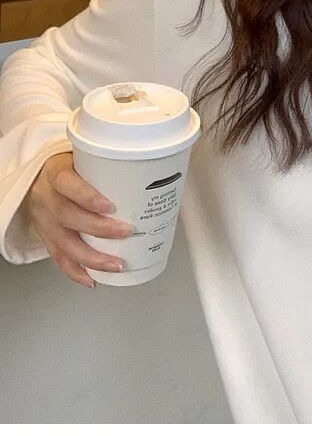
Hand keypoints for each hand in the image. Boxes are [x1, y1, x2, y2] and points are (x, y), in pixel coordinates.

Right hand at [24, 150, 132, 287]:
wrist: (36, 178)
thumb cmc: (68, 165)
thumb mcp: (81, 156)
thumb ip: (105, 163)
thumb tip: (151, 169)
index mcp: (55, 172)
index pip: (66, 183)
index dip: (87, 196)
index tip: (110, 206)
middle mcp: (46, 198)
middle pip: (68, 216)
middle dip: (99, 229)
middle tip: (126, 232)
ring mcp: (44, 220)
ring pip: (64, 243)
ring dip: (92, 258)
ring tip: (116, 264)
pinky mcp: (45, 237)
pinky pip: (58, 258)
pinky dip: (75, 271)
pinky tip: (93, 279)